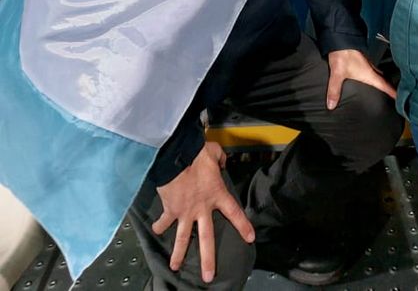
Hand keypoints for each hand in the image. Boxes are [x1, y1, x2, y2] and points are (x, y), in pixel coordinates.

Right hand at [153, 142, 253, 282]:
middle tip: (208, 277)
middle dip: (208, 259)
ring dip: (178, 254)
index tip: (250, 238)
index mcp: (217, 194)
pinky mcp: (170, 209)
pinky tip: (156, 230)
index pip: (234, 212)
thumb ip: (220, 159)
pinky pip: (164, 221)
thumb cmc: (196, 153)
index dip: (243, 226)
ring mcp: (185, 212)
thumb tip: (222, 162)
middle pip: (206, 238)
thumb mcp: (214, 152)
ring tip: (175, 267)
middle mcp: (202, 208)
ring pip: (182, 238)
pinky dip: (159, 225)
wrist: (175, 156)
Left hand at [326, 49, 395, 109]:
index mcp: (368, 73)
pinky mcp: (360, 60)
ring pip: (377, 73)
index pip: (384, 85)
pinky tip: (370, 76)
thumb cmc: (342, 53)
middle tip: (396, 93)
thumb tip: (331, 105)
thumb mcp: (338, 73)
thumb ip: (334, 90)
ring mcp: (366, 63)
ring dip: (382, 79)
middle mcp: (370, 68)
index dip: (392, 92)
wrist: (340, 37)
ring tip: (385, 86)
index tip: (400, 97)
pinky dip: (374, 73)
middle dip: (389, 87)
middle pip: (383, 79)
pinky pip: (371, 69)